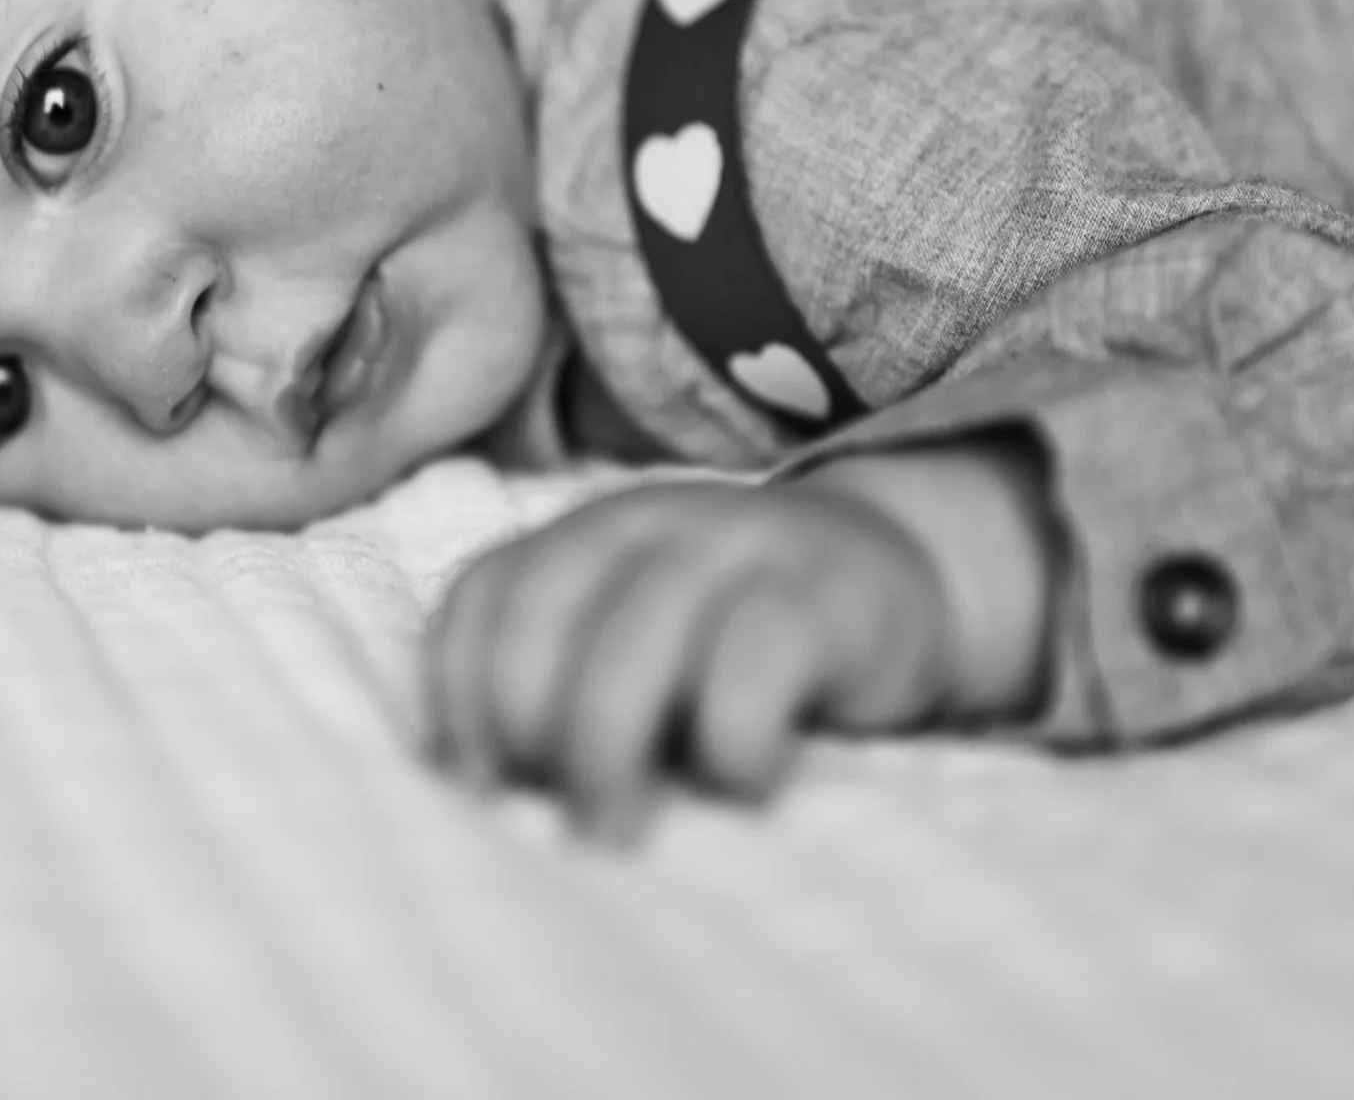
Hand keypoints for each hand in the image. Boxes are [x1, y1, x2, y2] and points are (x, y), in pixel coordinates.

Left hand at [421, 474, 958, 842]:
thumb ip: (560, 688)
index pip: (482, 597)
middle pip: (542, 621)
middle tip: (564, 822)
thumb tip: (480, 793)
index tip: (481, 786)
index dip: (462, 699)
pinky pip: (754, 661)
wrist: (891, 586)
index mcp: (582, 535)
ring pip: (635, 639)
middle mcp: (646, 520)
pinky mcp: (826, 594)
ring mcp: (738, 545)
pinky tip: (743, 781)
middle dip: (532, 735)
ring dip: (608, 751)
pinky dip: (731, 740)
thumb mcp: (634, 650)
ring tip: (617, 833)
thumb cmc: (735, 649)